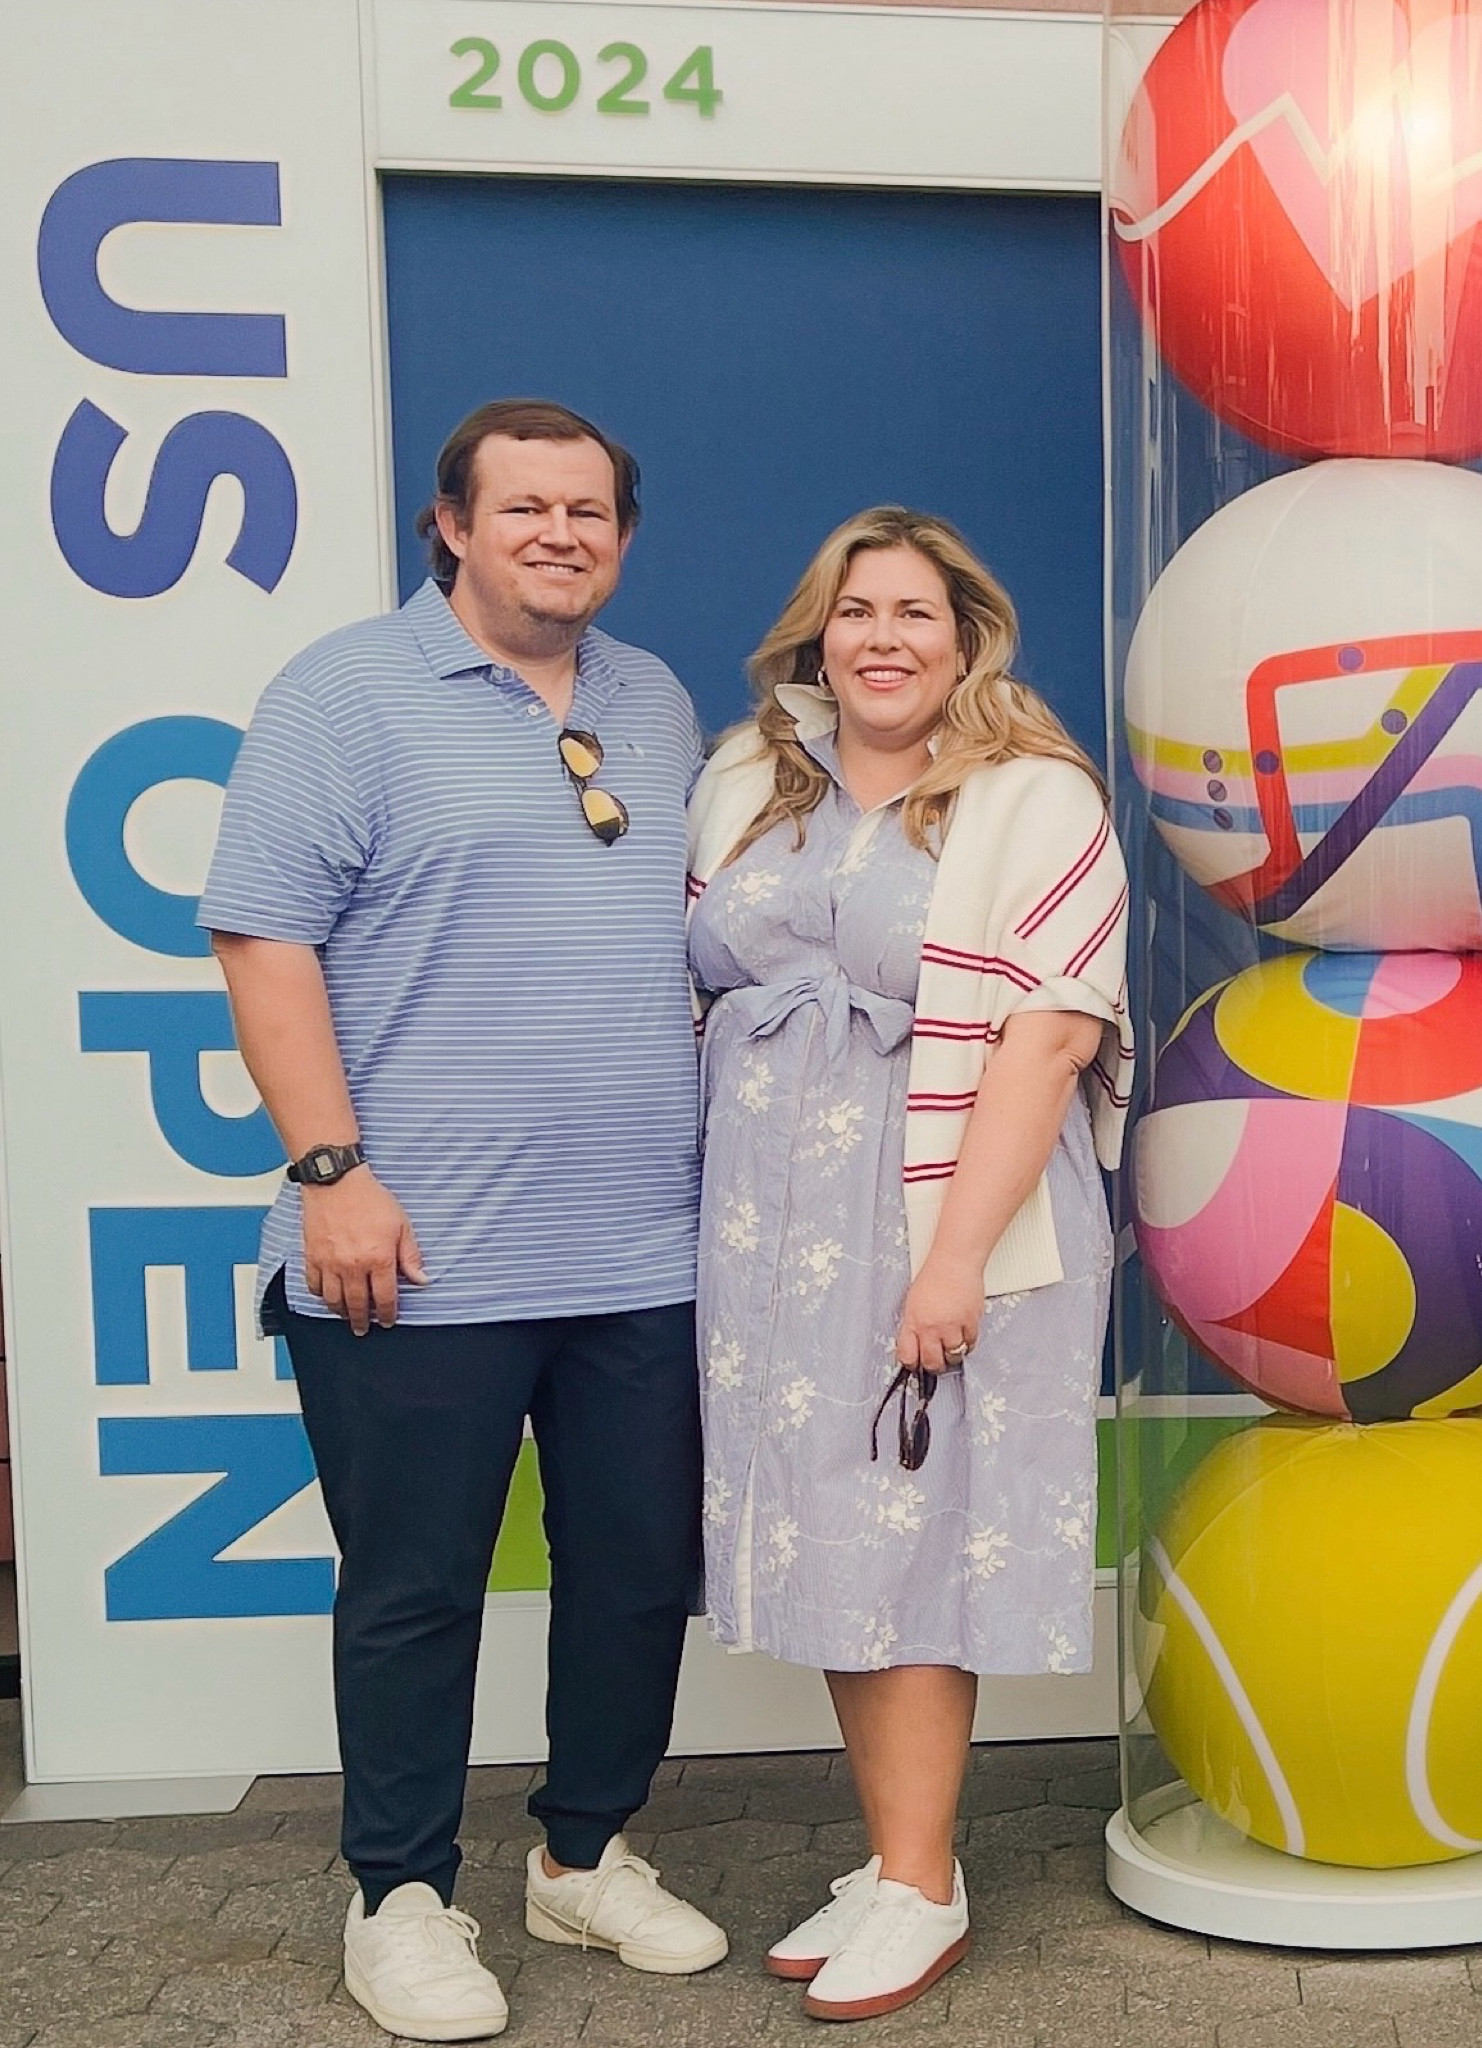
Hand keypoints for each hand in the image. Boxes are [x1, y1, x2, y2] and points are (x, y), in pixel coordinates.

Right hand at [301, 1168, 425, 1334]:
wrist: (337, 1181)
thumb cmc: (369, 1198)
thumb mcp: (402, 1224)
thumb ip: (411, 1255)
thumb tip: (421, 1279)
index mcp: (379, 1258)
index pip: (385, 1298)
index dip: (388, 1314)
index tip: (388, 1319)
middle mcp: (353, 1265)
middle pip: (358, 1305)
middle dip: (362, 1321)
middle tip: (364, 1328)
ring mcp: (330, 1263)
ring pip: (333, 1300)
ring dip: (341, 1312)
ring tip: (347, 1315)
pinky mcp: (312, 1256)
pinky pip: (314, 1285)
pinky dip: (320, 1295)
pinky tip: (327, 1295)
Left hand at [894, 1252, 982, 1374]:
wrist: (954, 1262)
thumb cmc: (933, 1278)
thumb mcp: (913, 1303)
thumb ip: (913, 1326)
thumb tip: (915, 1346)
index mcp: (913, 1321)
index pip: (907, 1355)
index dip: (912, 1363)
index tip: (916, 1364)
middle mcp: (931, 1327)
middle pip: (932, 1362)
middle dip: (934, 1365)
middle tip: (936, 1361)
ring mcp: (952, 1326)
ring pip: (953, 1356)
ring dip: (952, 1355)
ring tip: (951, 1345)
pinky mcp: (970, 1323)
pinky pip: (970, 1344)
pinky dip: (967, 1343)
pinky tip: (963, 1335)